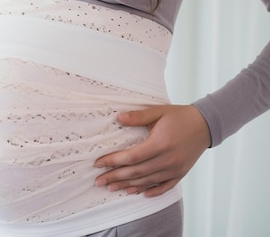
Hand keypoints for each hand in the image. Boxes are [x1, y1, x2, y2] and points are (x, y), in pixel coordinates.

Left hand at [94, 104, 210, 196]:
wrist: (206, 124)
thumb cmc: (180, 116)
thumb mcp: (158, 111)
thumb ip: (138, 116)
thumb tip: (118, 117)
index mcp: (160, 143)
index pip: (131, 157)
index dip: (113, 161)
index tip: (98, 163)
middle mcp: (168, 159)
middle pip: (136, 172)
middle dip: (115, 177)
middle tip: (99, 181)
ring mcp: (175, 169)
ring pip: (147, 181)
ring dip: (128, 186)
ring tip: (112, 187)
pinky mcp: (181, 173)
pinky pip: (165, 186)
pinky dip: (152, 191)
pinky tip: (139, 193)